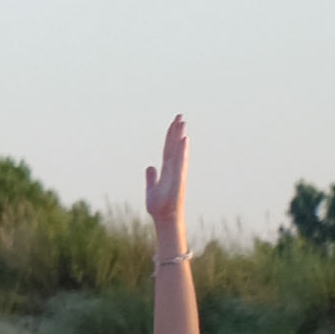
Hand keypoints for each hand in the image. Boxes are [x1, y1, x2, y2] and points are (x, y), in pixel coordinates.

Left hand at [147, 115, 187, 246]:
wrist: (164, 218)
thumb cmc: (159, 206)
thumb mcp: (151, 189)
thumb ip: (151, 177)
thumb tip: (150, 167)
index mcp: (167, 170)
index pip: (168, 149)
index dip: (169, 136)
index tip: (173, 123)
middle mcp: (174, 169)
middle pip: (174, 146)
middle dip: (176, 131)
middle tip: (179, 115)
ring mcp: (177, 172)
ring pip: (178, 151)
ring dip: (180, 136)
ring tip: (182, 122)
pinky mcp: (178, 178)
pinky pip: (180, 161)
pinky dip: (182, 150)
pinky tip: (184, 139)